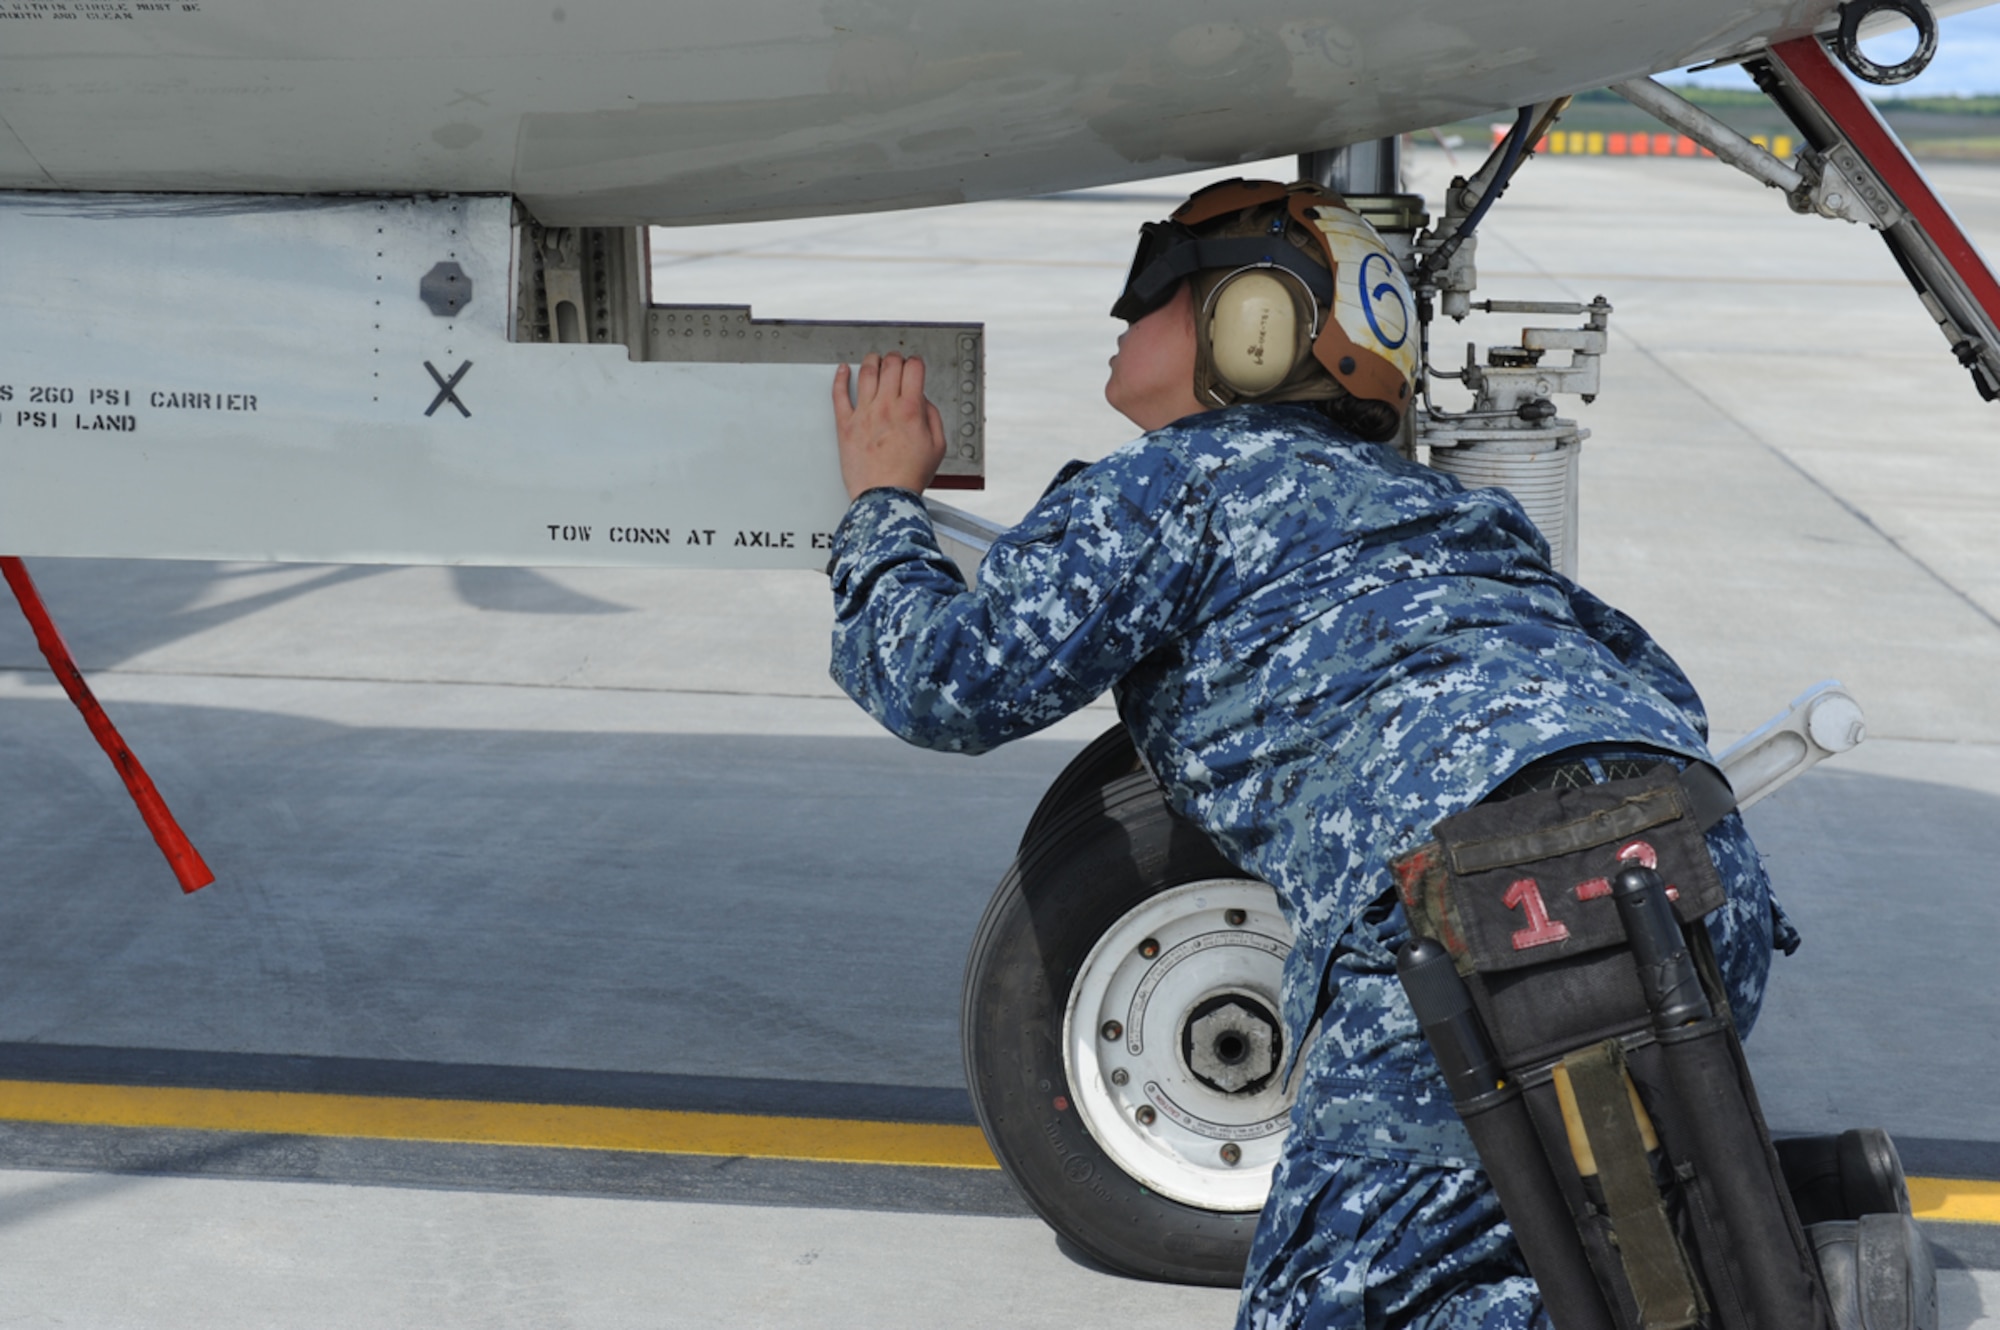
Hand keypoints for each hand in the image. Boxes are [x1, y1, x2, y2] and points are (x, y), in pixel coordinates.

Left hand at [833, 352, 945, 500]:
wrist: (885, 496)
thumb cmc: (909, 476)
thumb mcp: (937, 446)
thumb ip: (932, 417)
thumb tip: (923, 400)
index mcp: (910, 410)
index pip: (913, 369)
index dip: (916, 363)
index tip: (915, 366)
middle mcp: (886, 407)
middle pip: (890, 365)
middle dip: (896, 358)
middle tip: (896, 362)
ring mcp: (863, 414)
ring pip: (866, 373)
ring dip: (872, 361)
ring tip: (874, 360)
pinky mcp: (846, 424)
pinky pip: (839, 394)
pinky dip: (840, 378)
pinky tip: (843, 370)